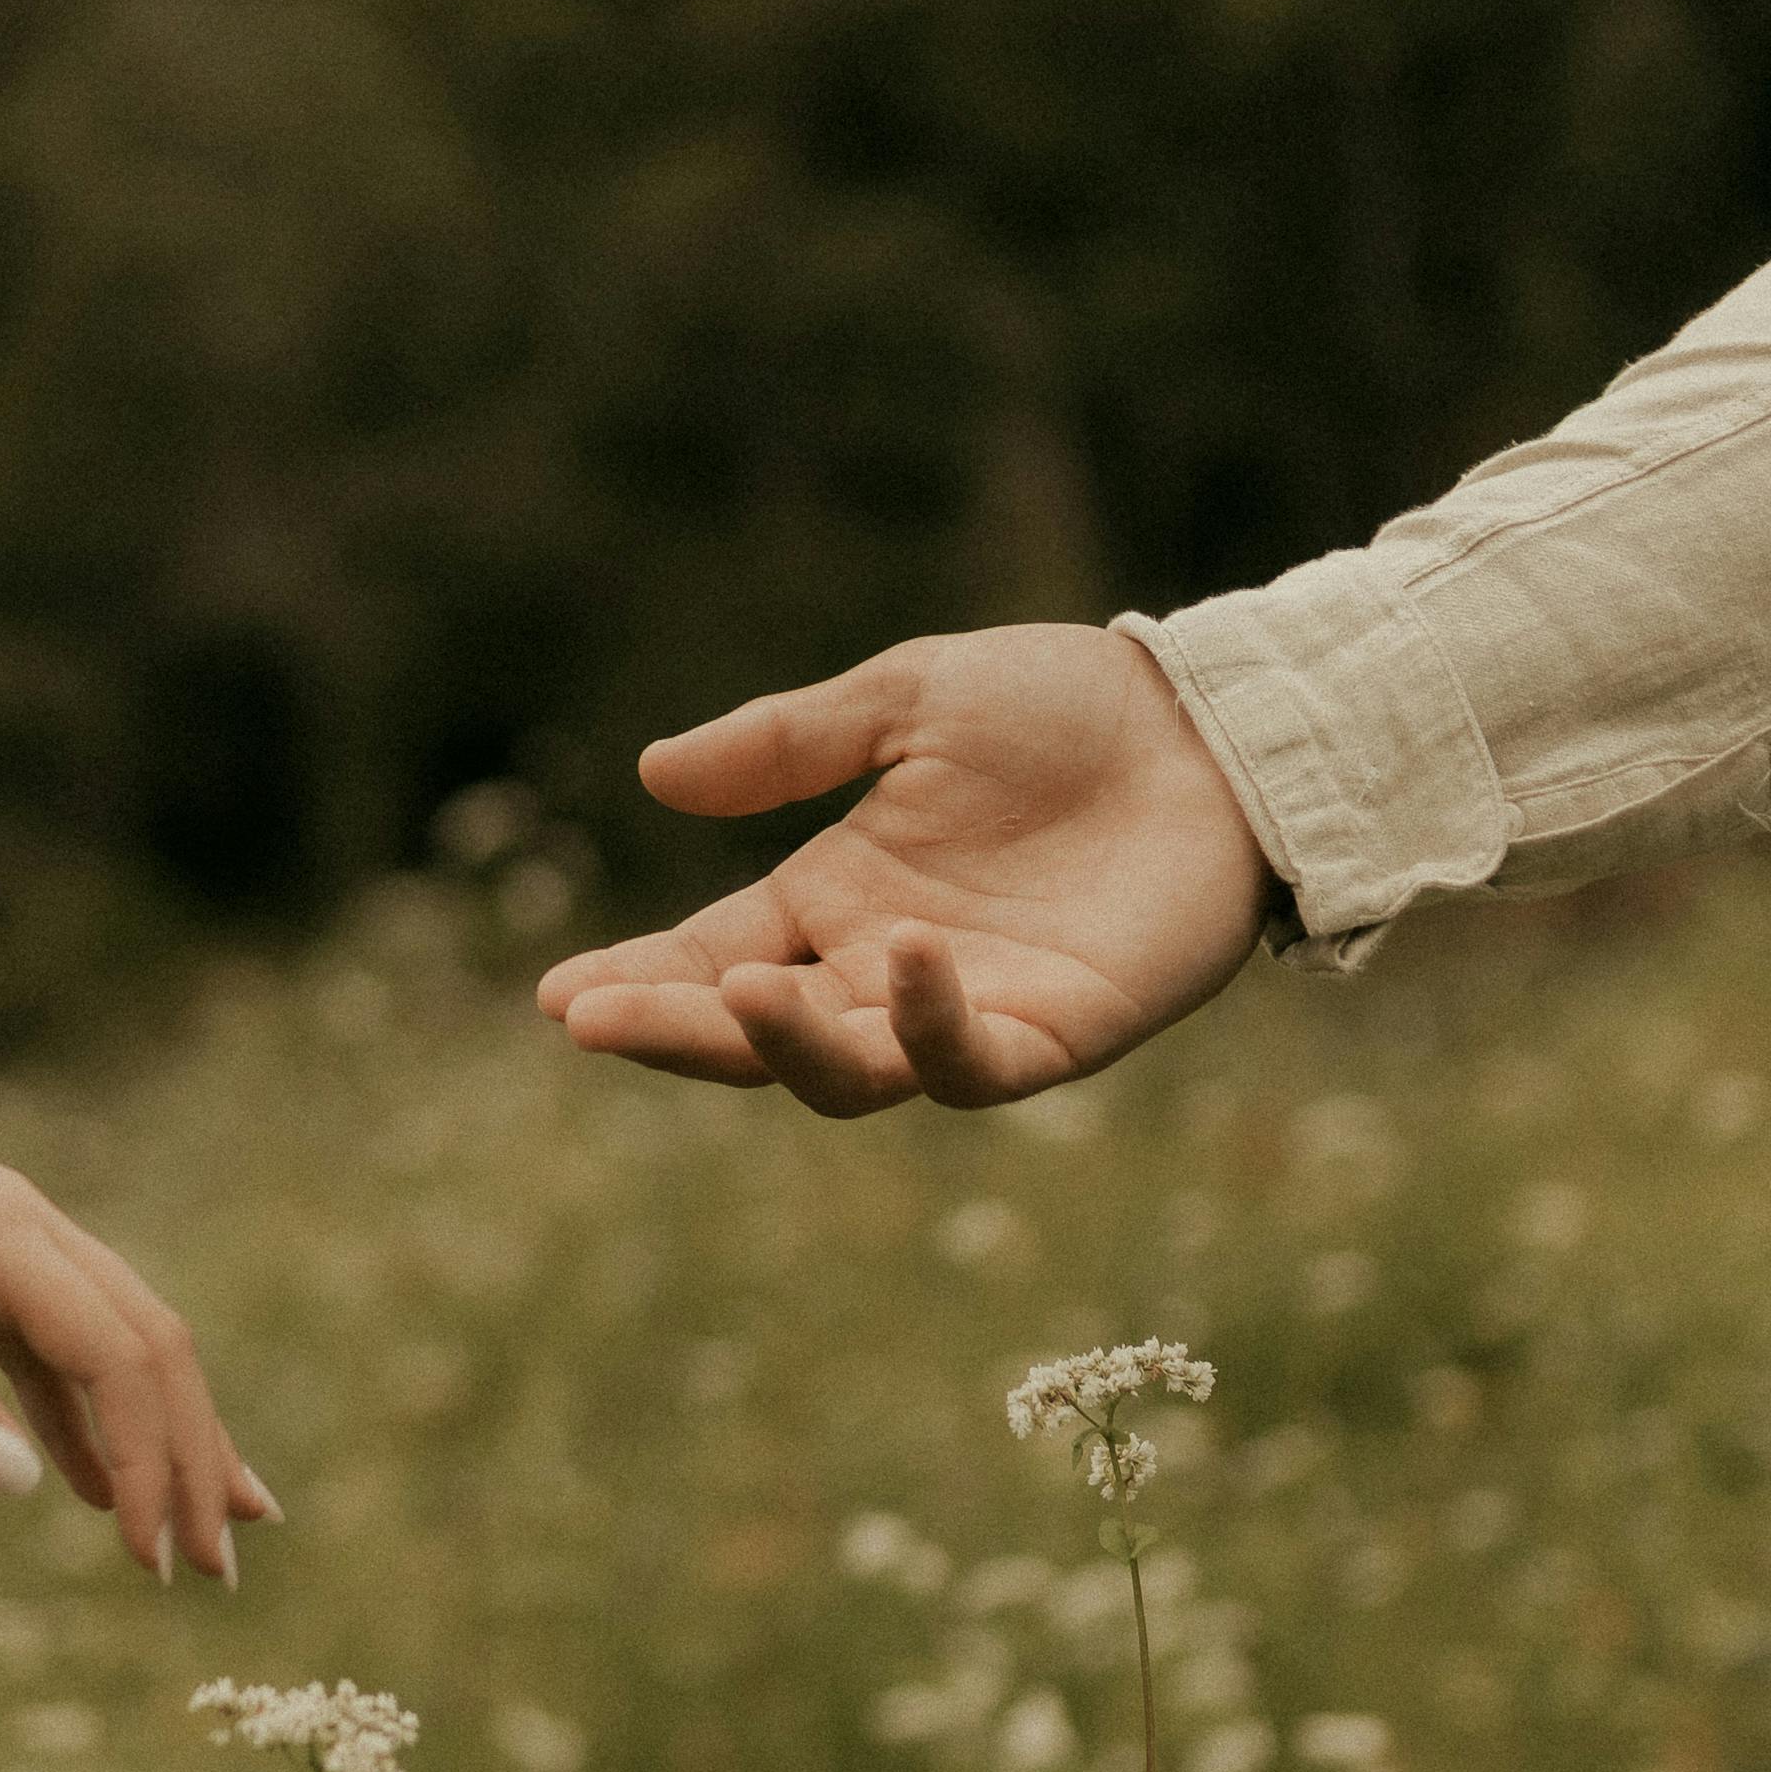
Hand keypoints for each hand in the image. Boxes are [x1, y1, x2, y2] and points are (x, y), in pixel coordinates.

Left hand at [0, 1040, 275, 1581]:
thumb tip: (21, 1484)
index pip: (119, 1358)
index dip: (151, 1462)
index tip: (154, 1562)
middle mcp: (27, 1225)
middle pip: (152, 1346)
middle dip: (196, 1457)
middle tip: (218, 1571)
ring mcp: (7, 1237)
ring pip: (121, 1341)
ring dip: (163, 1435)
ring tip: (201, 1532)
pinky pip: (57, 1341)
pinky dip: (89, 1413)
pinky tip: (93, 1485)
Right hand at [533, 625, 1272, 1115]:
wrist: (1211, 723)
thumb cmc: (1065, 707)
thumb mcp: (908, 698)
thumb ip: (789, 744)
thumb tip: (654, 773)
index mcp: (835, 898)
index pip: (710, 959)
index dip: (637, 984)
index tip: (559, 1000)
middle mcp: (884, 971)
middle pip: (758, 1036)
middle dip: (674, 1032)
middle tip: (598, 1018)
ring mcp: (968, 1011)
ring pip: (850, 1073)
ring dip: (785, 1043)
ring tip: (737, 991)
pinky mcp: (1058, 1033)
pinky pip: (974, 1064)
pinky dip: (930, 1028)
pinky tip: (906, 957)